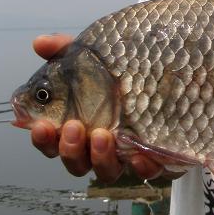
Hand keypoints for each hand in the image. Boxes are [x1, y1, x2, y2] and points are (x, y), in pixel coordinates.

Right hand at [29, 34, 164, 182]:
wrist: (174, 72)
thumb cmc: (125, 68)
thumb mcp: (95, 55)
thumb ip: (66, 50)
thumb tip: (39, 43)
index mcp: (80, 124)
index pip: (53, 141)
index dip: (43, 139)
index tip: (40, 126)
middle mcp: (100, 145)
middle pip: (76, 163)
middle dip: (69, 150)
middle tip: (74, 126)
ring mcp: (127, 154)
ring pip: (107, 171)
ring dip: (100, 158)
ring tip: (102, 135)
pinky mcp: (156, 157)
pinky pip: (148, 171)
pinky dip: (142, 167)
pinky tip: (138, 155)